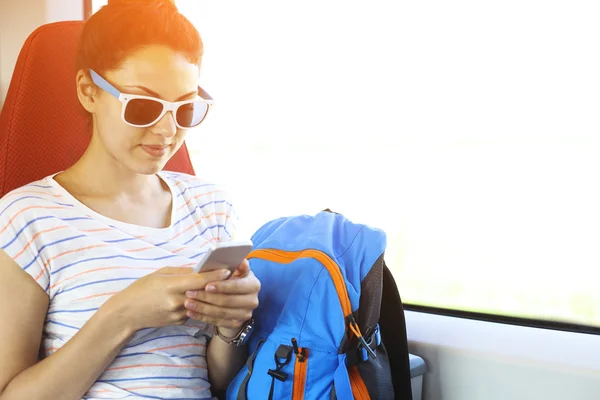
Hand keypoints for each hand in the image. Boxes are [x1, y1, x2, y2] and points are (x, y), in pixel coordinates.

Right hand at [104, 266, 232, 332]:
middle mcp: (176, 301)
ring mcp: (178, 314)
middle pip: (204, 293)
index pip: (198, 281)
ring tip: (223, 287)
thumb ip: (182, 272)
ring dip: (212, 296)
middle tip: (233, 277)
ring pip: (201, 303)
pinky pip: (195, 310)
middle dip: (219, 285)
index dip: (214, 276)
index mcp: (171, 286)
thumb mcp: (160, 274)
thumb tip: (202, 269)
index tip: (228, 270)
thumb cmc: (142, 289)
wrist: (127, 313)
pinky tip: (206, 298)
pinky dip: (201, 304)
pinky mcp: (179, 322)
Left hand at [184, 260, 260, 333]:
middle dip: (207, 297)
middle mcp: (253, 301)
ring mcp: (245, 314)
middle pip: (227, 301)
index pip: (237, 286)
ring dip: (202, 308)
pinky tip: (191, 312)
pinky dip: (203, 317)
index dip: (222, 286)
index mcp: (253, 284)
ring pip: (221, 312)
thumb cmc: (232, 279)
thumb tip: (240, 260)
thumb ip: (236, 264)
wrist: (235, 298)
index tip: (206, 285)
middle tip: (190, 293)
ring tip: (187, 303)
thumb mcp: (236, 269)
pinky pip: (217, 321)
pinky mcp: (236, 323)